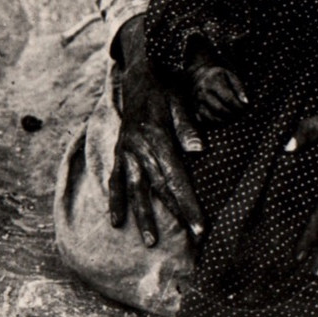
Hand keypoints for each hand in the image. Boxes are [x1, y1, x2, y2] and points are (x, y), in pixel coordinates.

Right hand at [108, 16, 204, 246]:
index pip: (177, 177)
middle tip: (192, 241)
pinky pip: (116, 180)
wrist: (138, 74)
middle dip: (177, 215)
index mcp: (158, 137)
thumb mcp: (179, 101)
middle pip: (160, 188)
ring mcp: (127, 152)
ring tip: (150, 242)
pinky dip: (116, 200)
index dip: (189, 204)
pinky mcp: (120, 152)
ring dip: (143, 216)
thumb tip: (200, 152)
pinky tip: (116, 222)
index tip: (201, 227)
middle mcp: (139, 148)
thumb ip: (188, 127)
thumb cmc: (165, 89)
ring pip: (135, 189)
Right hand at [188, 63, 248, 122]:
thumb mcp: (230, 76)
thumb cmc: (219, 77)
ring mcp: (197, 102)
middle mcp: (203, 92)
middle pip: (220, 109)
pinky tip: (223, 119)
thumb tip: (246, 103)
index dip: (238, 106)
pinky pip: (206, 121)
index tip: (245, 108)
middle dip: (233, 115)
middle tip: (240, 114)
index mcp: (213, 82)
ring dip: (226, 121)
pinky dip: (216, 123)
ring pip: (212, 118)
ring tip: (233, 117)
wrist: (199, 76)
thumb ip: (239, 88)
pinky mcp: (195, 110)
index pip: (228, 98)